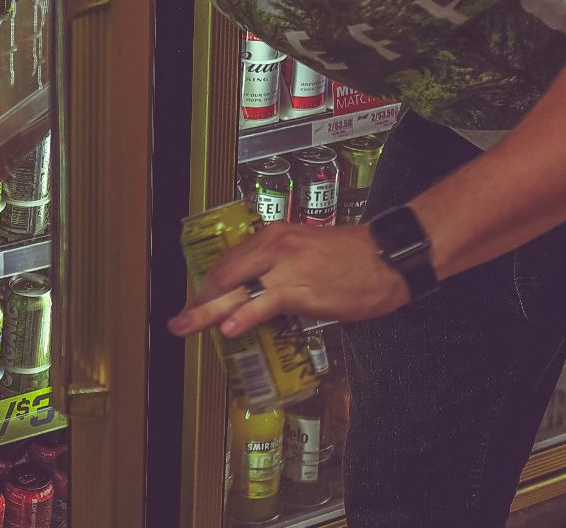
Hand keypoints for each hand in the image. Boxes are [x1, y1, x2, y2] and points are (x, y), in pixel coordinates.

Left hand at [168, 222, 411, 337]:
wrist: (387, 257)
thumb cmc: (352, 257)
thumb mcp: (306, 251)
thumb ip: (278, 266)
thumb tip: (254, 291)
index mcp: (274, 237)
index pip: (229, 262)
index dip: (209, 285)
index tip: (196, 301)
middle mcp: (274, 247)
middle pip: (225, 275)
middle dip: (198, 300)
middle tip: (178, 319)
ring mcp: (286, 268)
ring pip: (237, 290)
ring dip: (207, 312)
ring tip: (187, 326)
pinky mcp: (302, 289)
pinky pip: (265, 304)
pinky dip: (244, 316)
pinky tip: (229, 328)